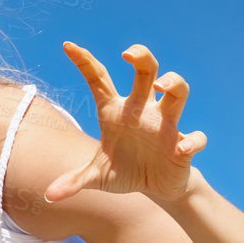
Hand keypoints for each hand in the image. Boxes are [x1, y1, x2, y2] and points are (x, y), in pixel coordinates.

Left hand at [45, 43, 207, 204]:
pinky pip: (195, 138)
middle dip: (141, 56)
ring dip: (174, 84)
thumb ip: (74, 182)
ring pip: (178, 92)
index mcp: (117, 111)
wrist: (156, 188)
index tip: (68, 46)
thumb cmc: (126, 171)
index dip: (85, 61)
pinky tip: (182, 148)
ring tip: (162, 86)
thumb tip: (48, 196)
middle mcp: (142, 111)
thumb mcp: (97, 177)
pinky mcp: (183, 146)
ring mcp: (165, 125)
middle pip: (147, 71)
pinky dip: (192, 141)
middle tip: (127, 54)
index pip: (100, 79)